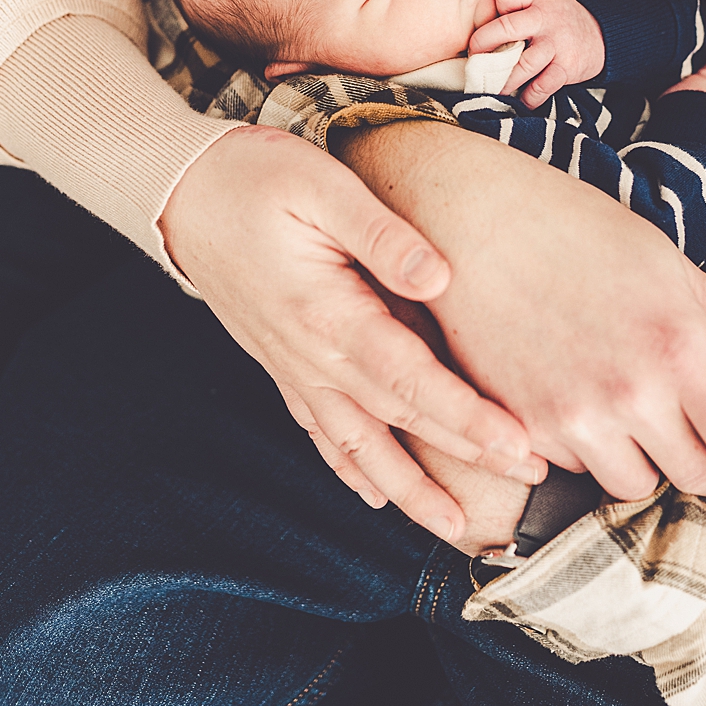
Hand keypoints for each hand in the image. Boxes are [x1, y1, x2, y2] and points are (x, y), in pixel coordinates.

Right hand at [160, 125, 543, 544]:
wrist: (176, 190)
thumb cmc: (250, 178)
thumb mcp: (320, 185)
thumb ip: (381, 234)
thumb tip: (439, 277)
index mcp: (325, 312)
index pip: (409, 379)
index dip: (466, 418)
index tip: (519, 445)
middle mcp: (307, 353)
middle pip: (395, 420)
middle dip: (463, 458)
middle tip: (529, 482)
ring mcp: (290, 364)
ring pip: (355, 444)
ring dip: (406, 490)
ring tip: (454, 528)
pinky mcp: (279, 361)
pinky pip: (318, 429)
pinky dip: (347, 468)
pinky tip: (372, 493)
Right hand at [340, 119, 705, 517]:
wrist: (468, 218)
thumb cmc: (570, 227)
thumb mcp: (663, 261)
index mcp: (680, 346)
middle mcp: (631, 392)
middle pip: (695, 479)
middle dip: (700, 456)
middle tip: (683, 418)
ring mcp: (571, 415)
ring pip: (632, 483)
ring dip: (639, 458)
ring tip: (619, 404)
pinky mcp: (521, 424)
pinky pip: (571, 467)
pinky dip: (581, 446)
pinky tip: (568, 393)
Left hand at [467, 0, 604, 105]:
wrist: (604, 34)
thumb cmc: (557, 19)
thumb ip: (513, 7)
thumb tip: (473, 29)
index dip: (487, 8)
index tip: (483, 23)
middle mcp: (546, 16)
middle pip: (506, 28)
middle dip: (482, 45)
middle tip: (474, 58)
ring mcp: (557, 42)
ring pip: (522, 63)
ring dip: (502, 80)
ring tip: (490, 86)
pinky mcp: (567, 67)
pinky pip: (542, 86)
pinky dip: (528, 97)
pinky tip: (519, 100)